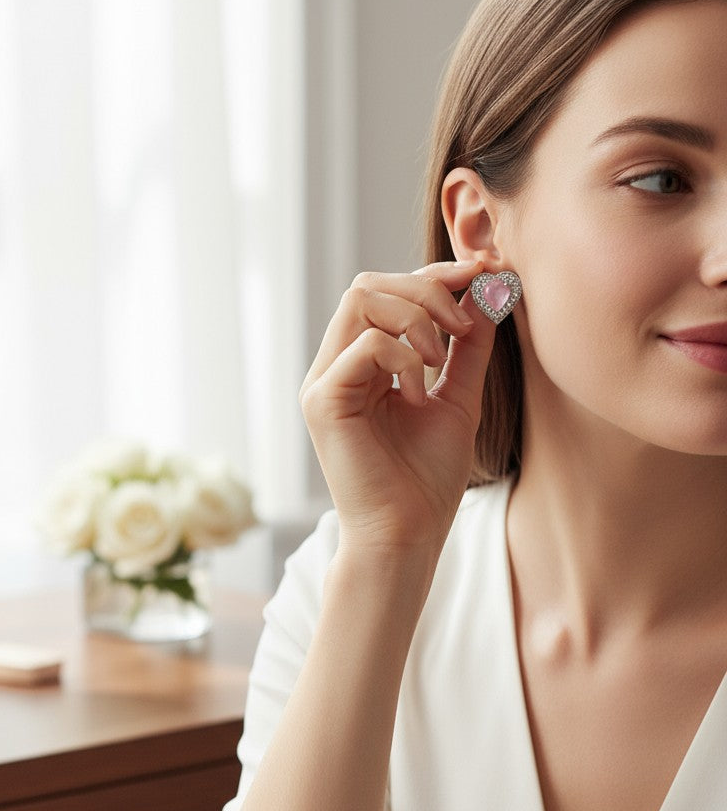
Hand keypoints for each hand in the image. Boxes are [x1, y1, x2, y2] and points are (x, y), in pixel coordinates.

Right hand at [300, 260, 496, 558]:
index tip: (481, 277)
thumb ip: (468, 346)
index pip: (385, 291)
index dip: (433, 276)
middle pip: (367, 284)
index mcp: (361, 363)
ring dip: (415, 319)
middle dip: (425, 291)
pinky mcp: (322, 401)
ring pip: (360, 301)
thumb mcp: (458, 397)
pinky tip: (418, 393)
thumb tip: (488, 290)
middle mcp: (335, 365)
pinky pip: (364, 345)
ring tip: (439, 360)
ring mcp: (324, 381)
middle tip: (461, 328)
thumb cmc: (427, 478)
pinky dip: (403, 357)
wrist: (408, 535)